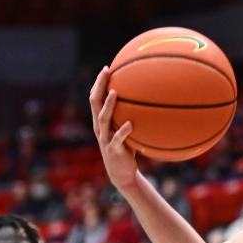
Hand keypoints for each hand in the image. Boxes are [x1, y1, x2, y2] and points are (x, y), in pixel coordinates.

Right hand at [89, 66, 137, 191]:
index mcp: (100, 122)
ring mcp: (105, 139)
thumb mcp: (126, 131)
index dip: (98, 84)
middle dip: (99, 86)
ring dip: (108, 105)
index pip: (95, 98)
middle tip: (106, 72)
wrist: (122, 174)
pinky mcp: (114, 150)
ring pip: (103, 119)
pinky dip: (123, 131)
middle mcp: (100, 128)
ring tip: (114, 93)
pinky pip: (118, 139)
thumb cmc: (127, 149)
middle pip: (94, 103)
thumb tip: (148, 99)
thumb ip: (130, 117)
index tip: (106, 68)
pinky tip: (130, 123)